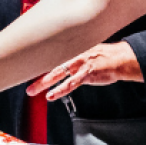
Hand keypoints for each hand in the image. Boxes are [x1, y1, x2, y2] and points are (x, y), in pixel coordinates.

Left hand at [24, 42, 142, 99]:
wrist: (121, 59)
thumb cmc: (105, 57)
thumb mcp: (86, 52)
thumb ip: (73, 58)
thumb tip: (61, 65)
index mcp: (73, 49)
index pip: (51, 55)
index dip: (38, 62)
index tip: (26, 67)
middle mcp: (75, 54)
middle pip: (51, 63)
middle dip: (37, 73)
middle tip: (24, 80)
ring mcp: (80, 64)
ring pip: (58, 73)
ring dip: (44, 83)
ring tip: (34, 90)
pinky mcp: (87, 73)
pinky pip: (71, 83)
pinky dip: (60, 90)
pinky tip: (52, 95)